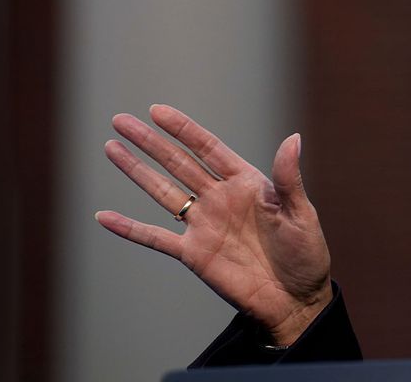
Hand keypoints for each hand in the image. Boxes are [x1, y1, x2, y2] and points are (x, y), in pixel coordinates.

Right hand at [96, 104, 331, 345]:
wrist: (295, 299)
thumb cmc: (305, 253)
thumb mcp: (301, 213)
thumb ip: (289, 178)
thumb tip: (293, 137)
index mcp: (246, 182)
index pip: (208, 148)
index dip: (182, 129)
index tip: (157, 111)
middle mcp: (220, 198)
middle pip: (177, 163)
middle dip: (149, 142)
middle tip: (121, 120)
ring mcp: (204, 225)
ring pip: (162, 191)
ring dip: (136, 171)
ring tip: (111, 148)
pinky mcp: (194, 254)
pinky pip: (155, 238)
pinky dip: (130, 228)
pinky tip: (105, 217)